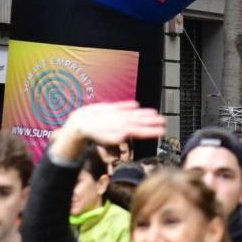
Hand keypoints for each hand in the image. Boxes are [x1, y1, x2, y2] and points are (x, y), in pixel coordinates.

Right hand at [50, 101, 166, 160]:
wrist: (78, 125)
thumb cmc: (89, 133)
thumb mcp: (102, 136)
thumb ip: (114, 137)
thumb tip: (125, 137)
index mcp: (122, 129)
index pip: (141, 130)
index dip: (152, 131)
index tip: (163, 131)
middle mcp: (122, 122)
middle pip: (141, 122)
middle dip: (153, 122)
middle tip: (164, 121)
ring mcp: (116, 116)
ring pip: (134, 115)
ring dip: (144, 114)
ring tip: (154, 113)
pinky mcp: (109, 110)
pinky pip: (122, 107)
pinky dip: (129, 105)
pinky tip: (135, 104)